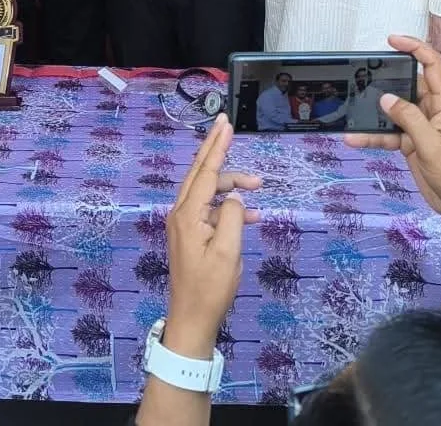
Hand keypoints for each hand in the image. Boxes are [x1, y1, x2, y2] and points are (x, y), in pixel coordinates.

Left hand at [164, 114, 260, 355]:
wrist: (191, 318)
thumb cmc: (210, 287)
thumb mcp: (228, 251)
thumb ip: (233, 217)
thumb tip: (234, 198)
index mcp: (188, 214)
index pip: (206, 171)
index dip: (217, 146)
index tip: (225, 124)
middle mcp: (181, 213)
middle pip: (202, 173)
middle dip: (217, 151)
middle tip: (229, 127)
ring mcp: (183, 223)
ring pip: (208, 191)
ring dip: (231, 186)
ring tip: (259, 186)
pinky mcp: (189, 234)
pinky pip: (210, 210)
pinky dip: (228, 207)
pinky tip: (251, 215)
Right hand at [344, 34, 440, 223]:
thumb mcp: (433, 146)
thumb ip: (409, 120)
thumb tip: (386, 99)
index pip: (432, 65)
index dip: (414, 48)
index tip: (391, 40)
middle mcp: (432, 110)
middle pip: (406, 85)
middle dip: (385, 80)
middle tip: (362, 77)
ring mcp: (421, 126)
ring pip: (393, 111)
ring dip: (373, 114)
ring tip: (352, 111)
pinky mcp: (411, 142)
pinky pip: (388, 133)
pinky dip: (372, 135)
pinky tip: (355, 139)